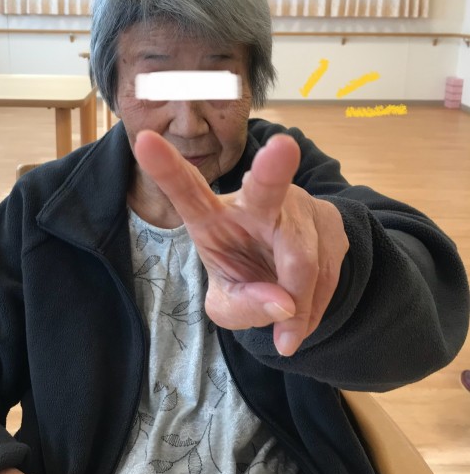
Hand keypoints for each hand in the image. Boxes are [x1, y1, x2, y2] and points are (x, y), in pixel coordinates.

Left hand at [133, 130, 348, 355]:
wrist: (290, 277)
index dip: (166, 168)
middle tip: (282, 146)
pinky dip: (316, 305)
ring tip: (288, 332)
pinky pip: (328, 271)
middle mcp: (254, 200)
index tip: (143, 141)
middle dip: (273, 167)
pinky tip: (304, 311)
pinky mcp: (329, 218)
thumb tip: (283, 304)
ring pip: (303, 259)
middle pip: (265, 186)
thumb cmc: (245, 279)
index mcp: (210, 215)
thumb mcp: (227, 306)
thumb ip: (243, 307)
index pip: (186, 190)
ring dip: (300, 304)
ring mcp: (295, 205)